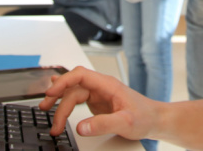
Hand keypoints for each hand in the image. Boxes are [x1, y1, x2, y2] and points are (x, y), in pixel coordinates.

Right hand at [40, 66, 158, 139]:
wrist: (156, 120)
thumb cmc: (146, 117)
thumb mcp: (125, 123)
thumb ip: (103, 124)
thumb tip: (80, 127)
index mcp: (107, 85)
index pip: (80, 75)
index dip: (63, 81)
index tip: (51, 92)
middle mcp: (101, 87)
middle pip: (73, 88)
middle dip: (57, 99)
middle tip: (45, 111)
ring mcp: (99, 95)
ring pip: (73, 94)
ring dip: (59, 104)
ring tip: (46, 112)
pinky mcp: (98, 103)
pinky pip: (77, 100)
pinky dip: (65, 103)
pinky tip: (56, 101)